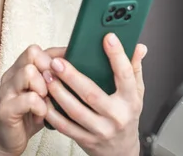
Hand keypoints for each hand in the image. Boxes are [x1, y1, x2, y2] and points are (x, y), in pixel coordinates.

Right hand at [0, 45, 64, 155]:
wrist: (8, 141)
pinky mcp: (6, 109)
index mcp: (19, 70)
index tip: (72, 61)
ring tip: (47, 99)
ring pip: (28, 72)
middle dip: (50, 67)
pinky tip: (42, 113)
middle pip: (32, 53)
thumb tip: (78, 67)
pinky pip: (29, 99)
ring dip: (44, 86)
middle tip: (57, 84)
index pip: (38, 50)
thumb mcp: (45, 94)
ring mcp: (7, 91)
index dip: (57, 54)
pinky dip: (41, 106)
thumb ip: (54, 80)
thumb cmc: (30, 116)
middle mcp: (11, 76)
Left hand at [43, 34, 146, 155]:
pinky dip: (52, 112)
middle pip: (92, 94)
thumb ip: (134, 68)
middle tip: (57, 61)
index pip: (125, 75)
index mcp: (130, 100)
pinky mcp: (86, 140)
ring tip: (47, 76)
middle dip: (72, 77)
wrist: (121, 150)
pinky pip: (65, 126)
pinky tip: (44, 98)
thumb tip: (139, 46)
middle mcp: (116, 116)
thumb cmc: (127, 115)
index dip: (117, 56)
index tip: (108, 38)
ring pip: (75, 111)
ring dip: (58, 92)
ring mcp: (100, 130)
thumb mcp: (137, 92)